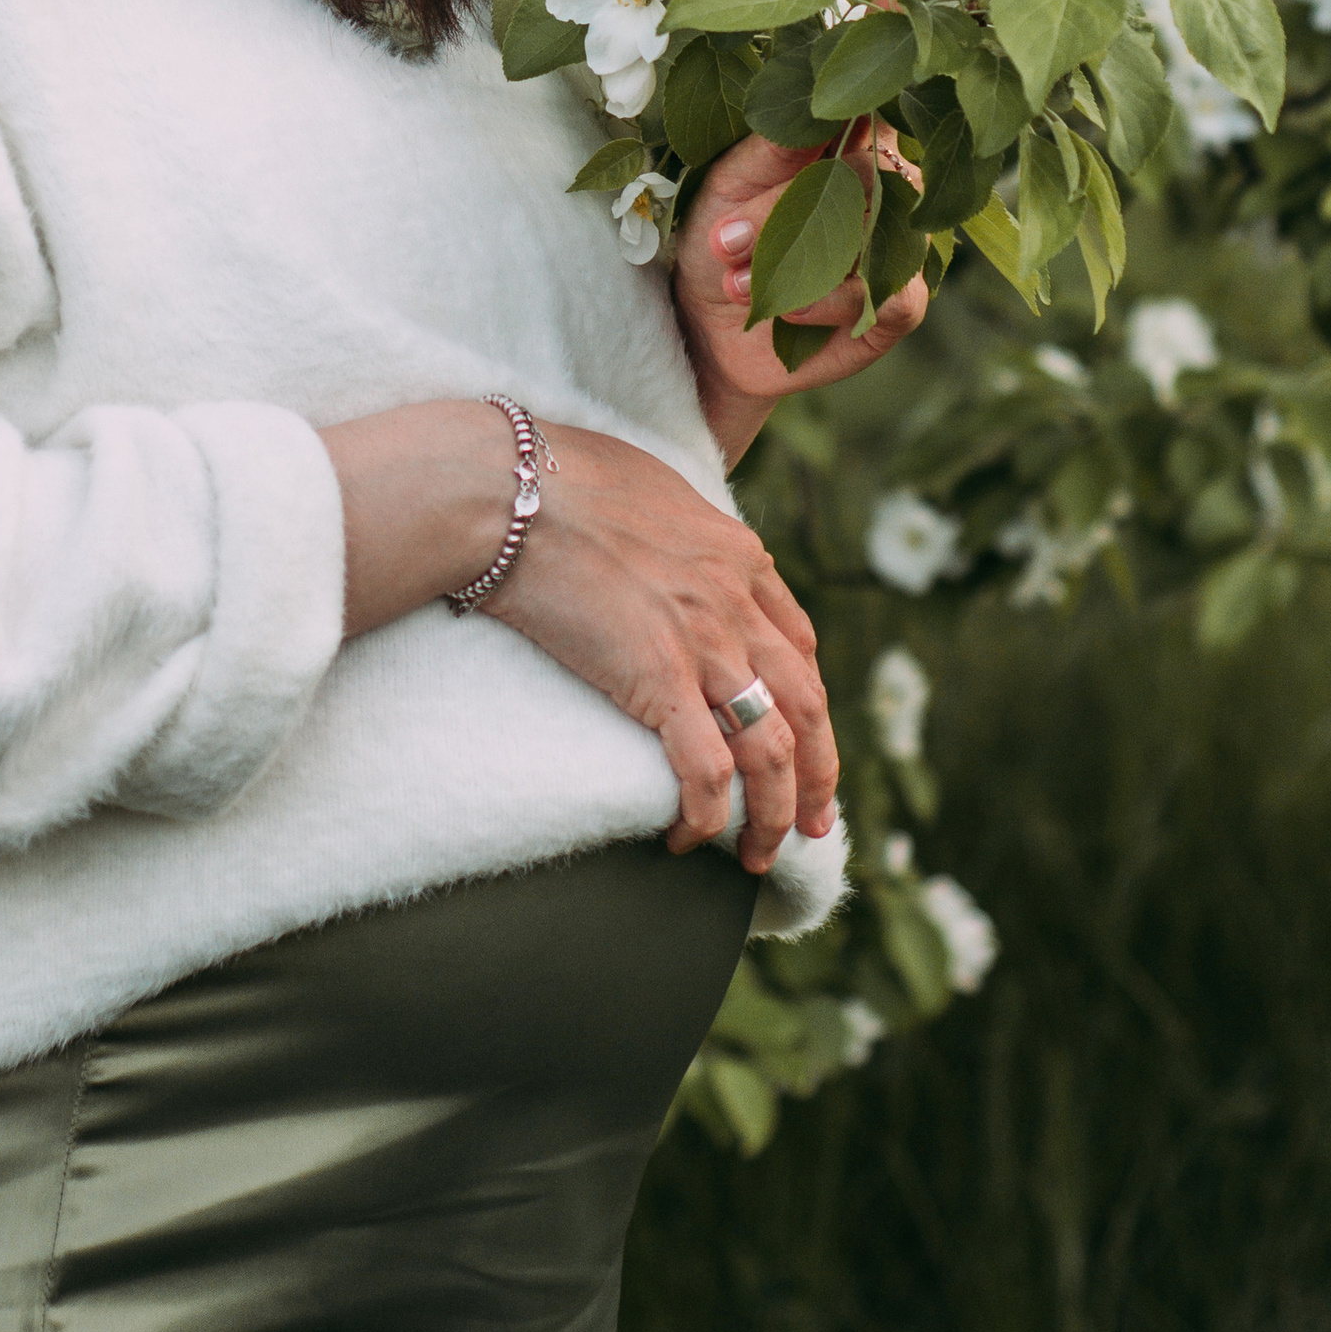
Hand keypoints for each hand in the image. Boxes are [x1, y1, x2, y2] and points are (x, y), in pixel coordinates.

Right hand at [487, 422, 837, 865]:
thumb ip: (678, 528)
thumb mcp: (651, 487)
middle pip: (807, 706)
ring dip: (774, 814)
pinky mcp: (658, 678)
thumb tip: (663, 544)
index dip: (808, 705)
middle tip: (814, 823)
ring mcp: (704, 641)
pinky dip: (707, 814)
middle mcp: (737, 602)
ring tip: (756, 854)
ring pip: (771, 749)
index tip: (802, 741)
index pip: (801, 646)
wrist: (512, 490)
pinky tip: (685, 838)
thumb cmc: (558, 477)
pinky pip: (707, 769)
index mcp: (740, 555)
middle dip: (818, 775)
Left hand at [673, 123, 931, 458]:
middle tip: (725, 241)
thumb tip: (817, 112)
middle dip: (786, 209)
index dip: (840, 113)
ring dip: (799, 259)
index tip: (788, 142)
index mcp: (846, 142)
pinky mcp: (902, 303)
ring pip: (878, 229)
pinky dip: (832, 301)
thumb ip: (775, 148)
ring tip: (736, 283)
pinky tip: (788, 310)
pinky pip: (891, 293)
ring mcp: (900, 243)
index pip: (868, 109)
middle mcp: (887, 187)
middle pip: (866, 170)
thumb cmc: (723, 238)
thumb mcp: (730, 184)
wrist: (710, 328)